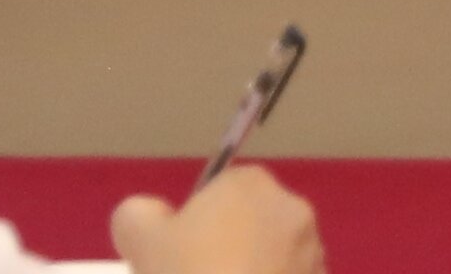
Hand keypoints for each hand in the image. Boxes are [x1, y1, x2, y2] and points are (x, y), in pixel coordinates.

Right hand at [117, 169, 324, 273]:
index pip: (219, 190)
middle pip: (249, 224)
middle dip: (225, 249)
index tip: (176, 256)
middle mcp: (290, 208)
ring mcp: (312, 250)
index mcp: (249, 185)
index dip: (194, 222)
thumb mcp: (140, 240)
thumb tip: (150, 215)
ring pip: (271, 256)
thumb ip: (139, 214)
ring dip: (251, 273)